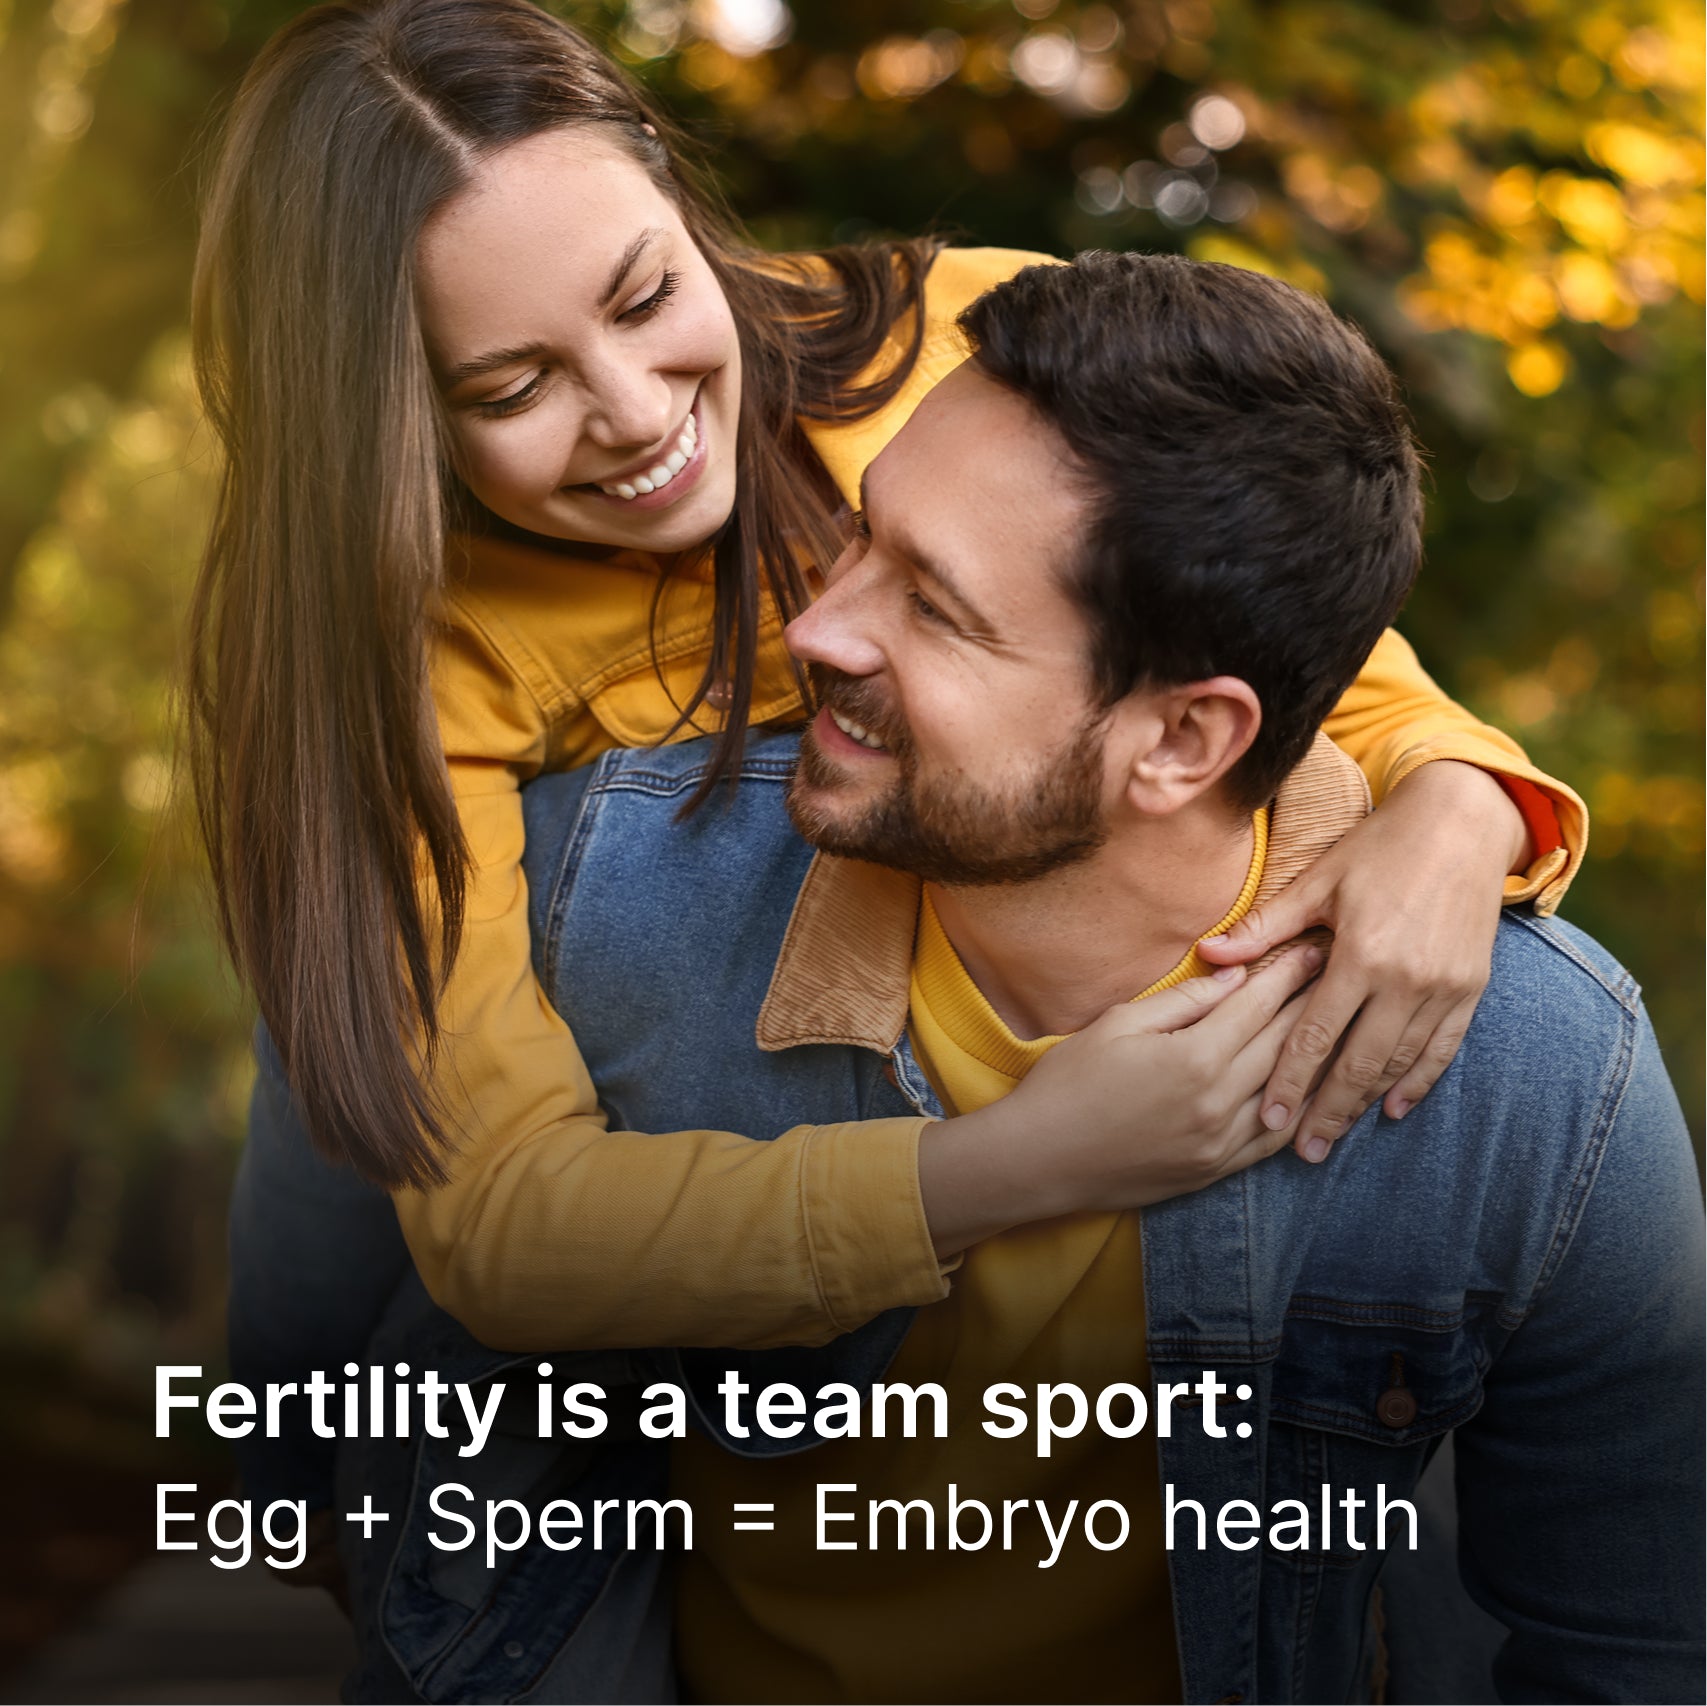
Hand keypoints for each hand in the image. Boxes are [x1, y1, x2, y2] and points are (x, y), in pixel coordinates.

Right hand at [919, 943, 1322, 1255]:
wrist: (1037, 1160)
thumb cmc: (1067, 1083)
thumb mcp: (1117, 1024)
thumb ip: (1183, 1001)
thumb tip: (1234, 979)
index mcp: (1194, 1057)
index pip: (1258, 1005)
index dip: (1288, 973)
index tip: (1312, 948)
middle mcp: (1219, 1102)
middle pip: (1283, 1045)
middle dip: (1313, 1004)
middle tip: (1337, 975)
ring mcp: (1221, 1143)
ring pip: (1289, 1095)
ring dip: (1317, 1060)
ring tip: (1338, 1029)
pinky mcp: (1214, 1171)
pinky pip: (1273, 1140)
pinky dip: (1298, 1112)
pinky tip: (1311, 1092)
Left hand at [1197, 760, 1526, 1160]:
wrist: (1462, 824)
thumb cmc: (1378, 848)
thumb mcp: (1318, 880)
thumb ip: (1266, 926)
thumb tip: (1209, 953)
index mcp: (1362, 954)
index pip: (1317, 1034)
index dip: (1291, 1080)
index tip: (1269, 1120)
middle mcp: (1407, 978)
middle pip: (1360, 1063)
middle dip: (1327, 1111)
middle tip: (1301, 1152)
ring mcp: (1445, 987)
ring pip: (1400, 1062)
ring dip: (1366, 1103)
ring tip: (1334, 1136)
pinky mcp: (1472, 988)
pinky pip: (1444, 1047)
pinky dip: (1419, 1081)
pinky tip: (1393, 1107)